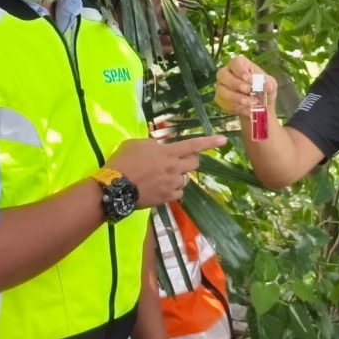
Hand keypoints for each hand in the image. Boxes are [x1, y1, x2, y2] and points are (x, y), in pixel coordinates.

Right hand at [107, 134, 226, 207]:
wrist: (115, 187)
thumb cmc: (123, 161)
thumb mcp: (136, 144)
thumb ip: (153, 145)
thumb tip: (160, 148)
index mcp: (168, 152)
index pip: (193, 145)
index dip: (209, 142)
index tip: (224, 140)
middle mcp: (174, 168)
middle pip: (194, 163)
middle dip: (190, 160)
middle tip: (178, 160)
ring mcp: (172, 184)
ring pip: (186, 179)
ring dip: (179, 176)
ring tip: (163, 176)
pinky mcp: (167, 198)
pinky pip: (179, 193)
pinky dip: (174, 190)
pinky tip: (162, 187)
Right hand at [215, 55, 277, 116]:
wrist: (258, 104)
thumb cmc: (262, 89)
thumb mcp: (270, 85)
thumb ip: (269, 84)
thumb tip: (268, 86)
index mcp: (240, 64)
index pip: (235, 62)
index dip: (240, 70)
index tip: (249, 79)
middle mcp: (227, 73)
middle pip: (223, 74)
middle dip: (236, 84)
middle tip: (248, 91)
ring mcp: (221, 86)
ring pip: (222, 90)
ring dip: (236, 98)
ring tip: (249, 103)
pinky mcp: (220, 99)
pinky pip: (224, 103)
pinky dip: (236, 107)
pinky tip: (246, 109)